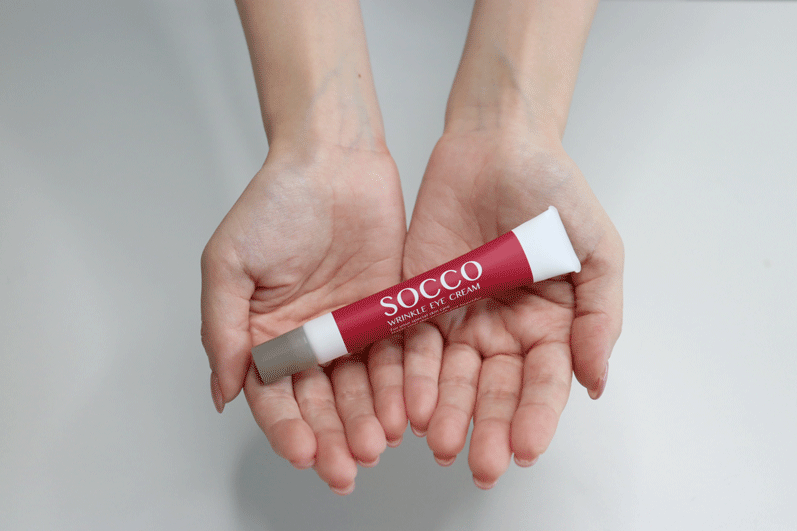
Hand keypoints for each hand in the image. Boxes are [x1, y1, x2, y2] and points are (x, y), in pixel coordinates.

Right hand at [201, 145, 406, 493]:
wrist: (333, 161)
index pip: (274, 396)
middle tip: (348, 465)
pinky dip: (399, 385)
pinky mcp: (388, 312)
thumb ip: (224, 330)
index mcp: (265, 333)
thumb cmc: (275, 202)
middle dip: (332, 436)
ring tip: (377, 444)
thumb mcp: (230, 264)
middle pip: (320, 402)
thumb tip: (223, 393)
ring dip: (366, 420)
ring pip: (360, 388)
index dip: (287, 429)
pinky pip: (396, 357)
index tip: (304, 453)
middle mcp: (308, 339)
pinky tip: (403, 410)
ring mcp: (350, 328)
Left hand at [402, 127, 622, 488]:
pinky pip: (414, 345)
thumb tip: (596, 381)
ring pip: (451, 377)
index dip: (535, 416)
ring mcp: (461, 317)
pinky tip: (410, 404)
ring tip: (440, 443)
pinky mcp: (421, 299)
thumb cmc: (553, 191)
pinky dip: (412, 375)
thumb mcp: (597, 252)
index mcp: (550, 325)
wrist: (496, 144)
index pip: (543, 382)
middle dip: (487, 427)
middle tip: (479, 464)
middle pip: (494, 389)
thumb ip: (599, 317)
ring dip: (447, 412)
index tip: (525, 448)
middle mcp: (504, 330)